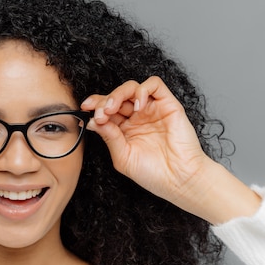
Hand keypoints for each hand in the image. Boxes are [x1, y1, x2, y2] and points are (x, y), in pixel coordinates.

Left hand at [81, 76, 210, 205]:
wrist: (179, 179)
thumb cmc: (153, 173)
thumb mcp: (123, 157)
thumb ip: (109, 137)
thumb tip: (93, 121)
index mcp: (124, 129)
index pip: (106, 109)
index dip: (95, 106)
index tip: (85, 109)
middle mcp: (137, 117)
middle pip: (116, 97)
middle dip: (104, 101)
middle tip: (101, 113)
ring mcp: (152, 110)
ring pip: (132, 88)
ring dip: (118, 94)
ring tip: (113, 109)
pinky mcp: (168, 105)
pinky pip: (154, 85)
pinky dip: (142, 90)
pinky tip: (137, 106)